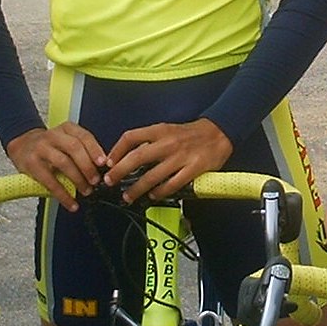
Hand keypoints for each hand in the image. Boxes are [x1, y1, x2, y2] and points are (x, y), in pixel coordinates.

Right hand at [5, 122, 107, 211]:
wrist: (22, 145)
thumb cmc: (51, 146)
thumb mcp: (66, 140)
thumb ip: (82, 150)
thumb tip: (102, 169)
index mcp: (66, 128)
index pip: (84, 136)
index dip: (95, 150)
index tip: (103, 163)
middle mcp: (53, 135)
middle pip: (74, 148)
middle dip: (87, 166)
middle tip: (95, 180)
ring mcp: (41, 148)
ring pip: (63, 162)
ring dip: (77, 179)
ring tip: (86, 191)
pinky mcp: (31, 163)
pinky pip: (49, 181)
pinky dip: (62, 194)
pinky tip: (71, 202)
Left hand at [106, 117, 232, 202]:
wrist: (218, 133)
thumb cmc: (190, 134)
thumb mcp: (167, 129)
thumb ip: (149, 140)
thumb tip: (127, 157)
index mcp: (160, 130)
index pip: (131, 137)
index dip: (116, 150)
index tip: (107, 163)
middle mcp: (168, 142)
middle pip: (137, 157)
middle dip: (120, 172)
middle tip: (109, 182)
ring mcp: (180, 157)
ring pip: (152, 176)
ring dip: (137, 188)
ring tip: (128, 196)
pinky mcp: (193, 169)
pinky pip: (172, 184)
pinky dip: (160, 192)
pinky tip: (153, 196)